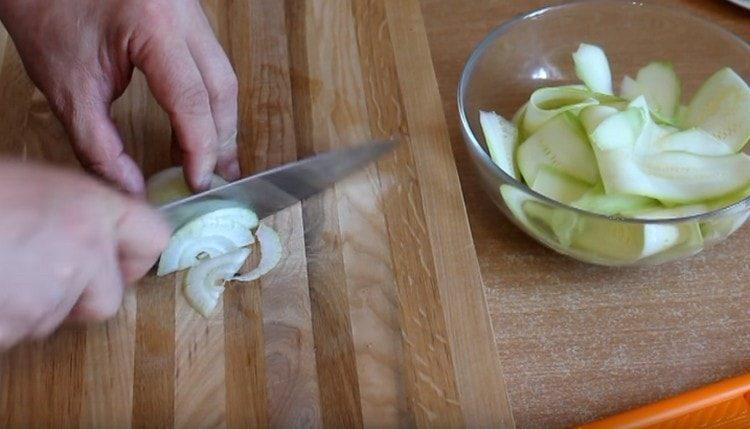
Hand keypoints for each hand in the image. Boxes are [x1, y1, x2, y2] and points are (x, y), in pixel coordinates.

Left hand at [0, 0, 240, 193]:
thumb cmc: (46, 13)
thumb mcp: (67, 89)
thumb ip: (100, 146)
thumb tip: (131, 188)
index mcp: (153, 25)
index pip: (192, 99)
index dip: (199, 148)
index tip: (197, 181)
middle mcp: (181, 13)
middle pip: (221, 87)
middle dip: (220, 139)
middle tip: (215, 178)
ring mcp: (188, 10)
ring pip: (222, 75)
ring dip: (218, 122)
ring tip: (212, 160)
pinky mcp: (184, 15)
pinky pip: (209, 63)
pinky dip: (207, 100)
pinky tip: (198, 126)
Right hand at [0, 161, 169, 350]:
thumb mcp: (29, 183)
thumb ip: (71, 210)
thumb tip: (91, 233)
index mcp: (90, 208)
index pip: (153, 237)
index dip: (134, 253)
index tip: (120, 257)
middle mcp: (83, 254)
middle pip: (109, 296)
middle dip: (81, 294)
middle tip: (41, 271)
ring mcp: (50, 296)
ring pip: (59, 318)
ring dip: (34, 305)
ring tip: (1, 269)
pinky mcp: (15, 328)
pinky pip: (20, 334)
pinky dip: (4, 320)